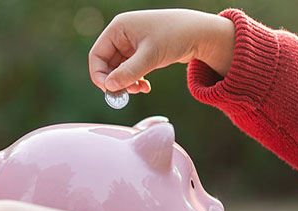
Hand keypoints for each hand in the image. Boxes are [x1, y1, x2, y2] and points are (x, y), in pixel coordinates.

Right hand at [89, 9, 235, 93]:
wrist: (201, 33)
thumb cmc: (176, 35)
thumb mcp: (150, 55)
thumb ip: (128, 72)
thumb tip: (110, 87)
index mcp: (118, 28)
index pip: (97, 55)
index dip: (99, 75)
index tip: (109, 91)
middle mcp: (123, 35)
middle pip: (106, 64)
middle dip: (116, 81)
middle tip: (126, 94)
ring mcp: (132, 44)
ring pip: (119, 70)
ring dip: (126, 83)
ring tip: (139, 89)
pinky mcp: (142, 53)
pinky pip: (130, 70)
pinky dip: (135, 80)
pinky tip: (145, 87)